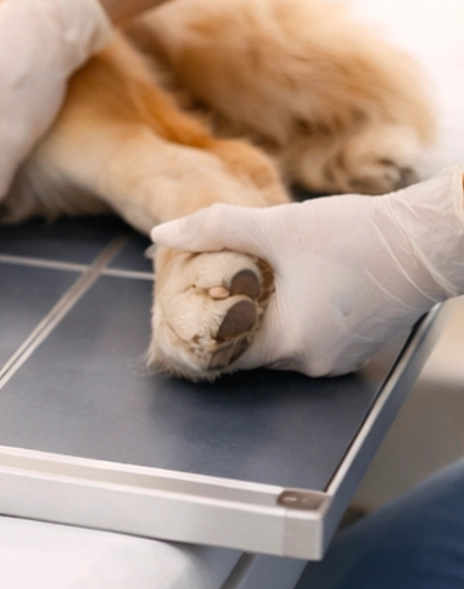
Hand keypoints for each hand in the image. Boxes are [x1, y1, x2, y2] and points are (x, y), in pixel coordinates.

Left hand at [151, 169, 463, 377]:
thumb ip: (215, 229)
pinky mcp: (360, 343)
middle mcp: (313, 363)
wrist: (426, 241)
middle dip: (236, 313)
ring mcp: (340, 358)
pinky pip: (314, 335)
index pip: (225, 351)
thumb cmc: (355, 237)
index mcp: (288, 344)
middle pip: (253, 345)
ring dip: (269, 312)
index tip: (189, 299)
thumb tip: (162, 233)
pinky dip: (299, 313)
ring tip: (258, 274)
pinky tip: (297, 280)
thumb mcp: (275, 226)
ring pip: (285, 339)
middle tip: (219, 277)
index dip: (203, 325)